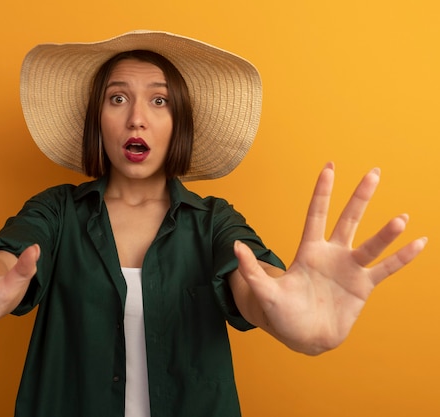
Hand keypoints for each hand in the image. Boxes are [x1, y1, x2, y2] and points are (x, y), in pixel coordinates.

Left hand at [233, 163, 426, 354]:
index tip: (329, 167)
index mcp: (308, 251)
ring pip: (370, 245)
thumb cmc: (282, 313)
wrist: (303, 337)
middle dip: (360, 197)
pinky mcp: (363, 286)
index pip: (316, 215)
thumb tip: (234, 246)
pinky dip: (402, 257)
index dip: (322, 192)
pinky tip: (420, 242)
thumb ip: (251, 270)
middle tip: (374, 172)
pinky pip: (386, 269)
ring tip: (400, 218)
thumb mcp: (264, 293)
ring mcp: (349, 269)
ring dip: (385, 233)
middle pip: (347, 220)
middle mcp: (332, 254)